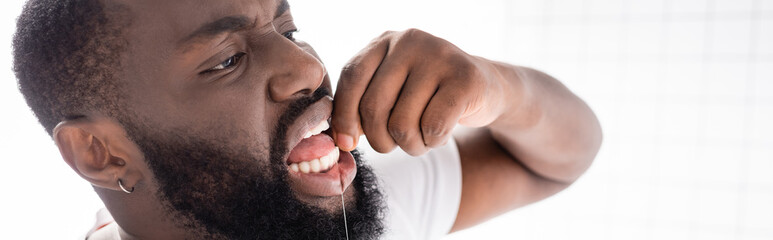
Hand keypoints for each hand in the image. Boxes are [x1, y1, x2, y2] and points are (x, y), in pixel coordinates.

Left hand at [331, 29, 511, 155]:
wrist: (486, 89)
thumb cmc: (429, 97)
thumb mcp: (393, 91)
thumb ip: (364, 105)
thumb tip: (343, 139)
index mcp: (385, 41)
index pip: (352, 76)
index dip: (344, 115)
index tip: (347, 143)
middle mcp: (410, 41)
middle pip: (374, 105)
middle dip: (380, 139)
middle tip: (392, 146)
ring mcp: (439, 56)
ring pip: (402, 124)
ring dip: (410, 146)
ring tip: (421, 140)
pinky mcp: (465, 78)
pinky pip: (433, 127)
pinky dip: (434, 142)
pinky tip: (441, 134)